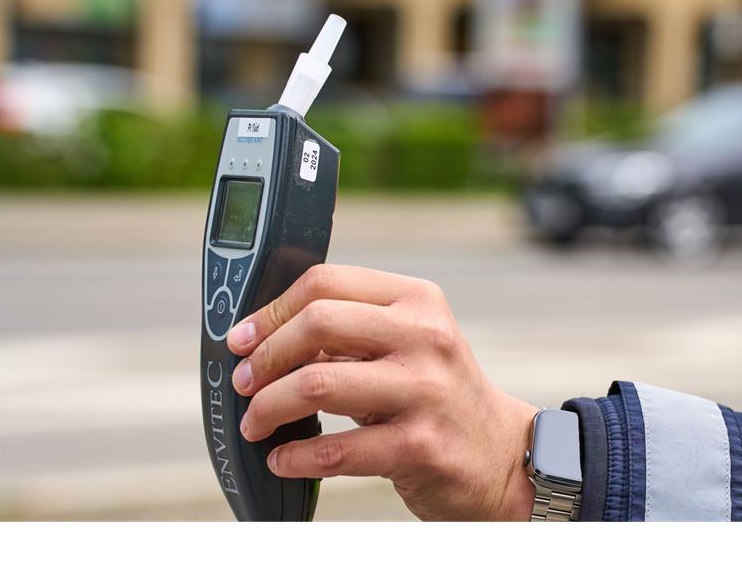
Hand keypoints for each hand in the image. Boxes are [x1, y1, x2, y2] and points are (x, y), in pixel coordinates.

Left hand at [226, 264, 537, 520]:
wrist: (499, 455)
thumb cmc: (438, 396)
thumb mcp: (409, 344)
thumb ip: (351, 332)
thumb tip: (265, 336)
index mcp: (418, 300)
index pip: (326, 283)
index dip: (271, 310)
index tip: (243, 338)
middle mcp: (426, 337)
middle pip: (318, 323)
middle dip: (264, 357)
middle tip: (244, 383)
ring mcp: (426, 390)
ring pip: (318, 384)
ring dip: (268, 407)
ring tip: (256, 423)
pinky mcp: (420, 445)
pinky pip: (335, 450)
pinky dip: (294, 456)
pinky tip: (283, 459)